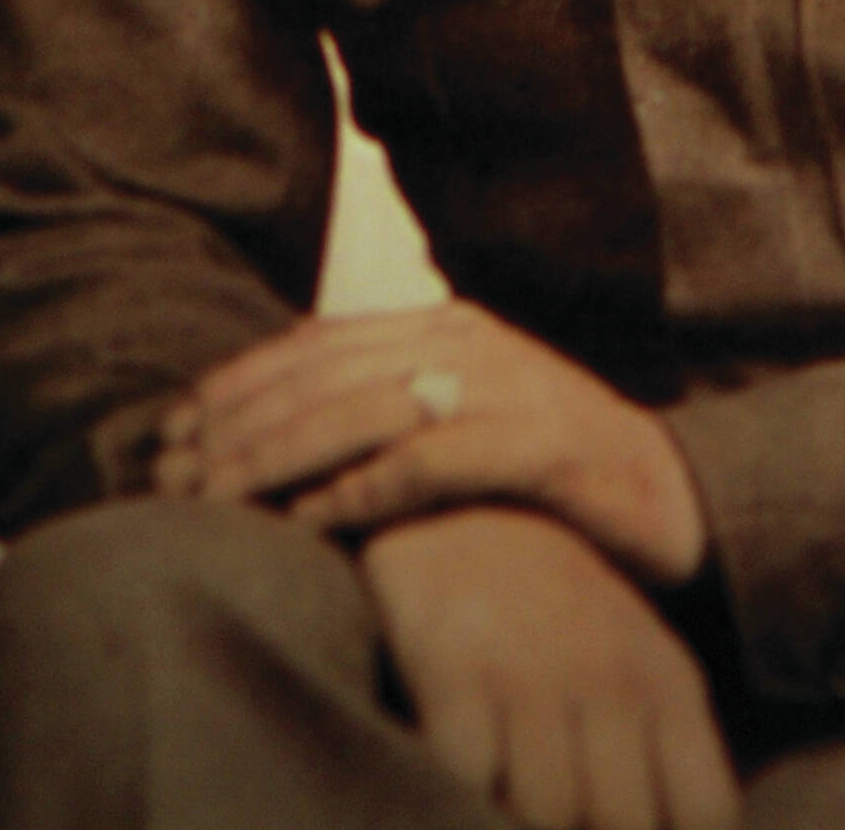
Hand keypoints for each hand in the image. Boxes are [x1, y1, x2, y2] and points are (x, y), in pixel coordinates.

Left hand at [153, 302, 707, 582]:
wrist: (674, 495)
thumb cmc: (554, 467)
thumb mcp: (466, 414)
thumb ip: (393, 404)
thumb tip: (287, 424)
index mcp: (445, 324)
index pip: (317, 341)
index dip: (236, 383)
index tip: (171, 430)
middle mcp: (468, 341)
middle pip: (323, 373)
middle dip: (235, 425)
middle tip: (170, 473)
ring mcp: (506, 387)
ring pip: (361, 410)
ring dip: (275, 458)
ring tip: (214, 498)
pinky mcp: (539, 445)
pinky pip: (431, 462)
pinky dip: (362, 490)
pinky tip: (309, 520)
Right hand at [362, 507, 739, 829]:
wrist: (467, 498)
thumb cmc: (559, 609)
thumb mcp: (636, 667)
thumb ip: (660, 761)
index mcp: (668, 684)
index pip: (704, 812)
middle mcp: (611, 679)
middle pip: (624, 827)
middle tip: (562, 817)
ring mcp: (533, 673)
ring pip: (548, 815)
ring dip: (517, 818)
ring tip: (504, 797)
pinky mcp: (454, 670)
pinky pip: (466, 779)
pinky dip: (460, 793)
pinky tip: (459, 777)